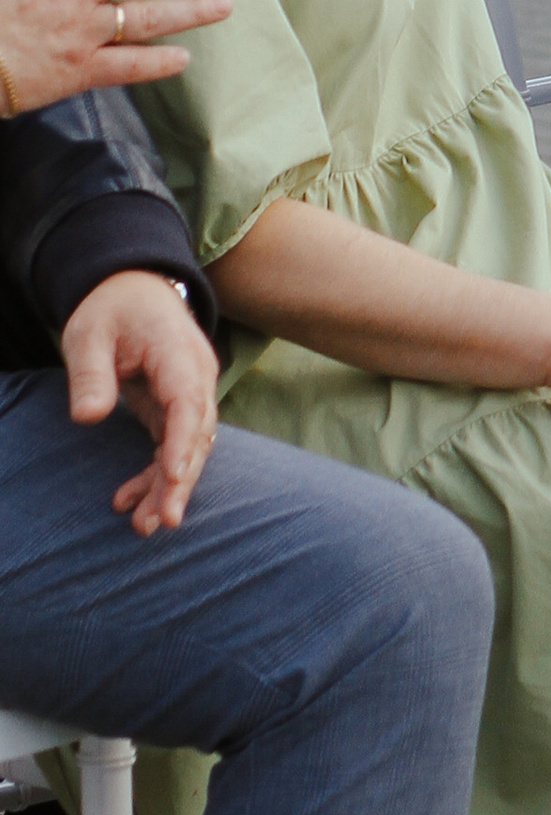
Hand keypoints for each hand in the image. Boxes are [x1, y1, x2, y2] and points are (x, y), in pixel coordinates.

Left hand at [61, 269, 219, 536]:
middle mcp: (195, 375)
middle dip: (181, 479)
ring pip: (191, 446)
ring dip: (171, 486)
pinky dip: (158, 475)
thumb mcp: (89, 334)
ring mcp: (191, 392)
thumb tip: (89, 417)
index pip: (188, 401)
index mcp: (177, 352)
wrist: (133, 289)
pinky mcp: (177, 407)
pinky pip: (174, 446)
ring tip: (145, 526)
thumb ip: (91, 374)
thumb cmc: (111, 310)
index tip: (173, 477)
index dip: (183, 441)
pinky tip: (132, 500)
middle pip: (198, 433)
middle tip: (162, 521)